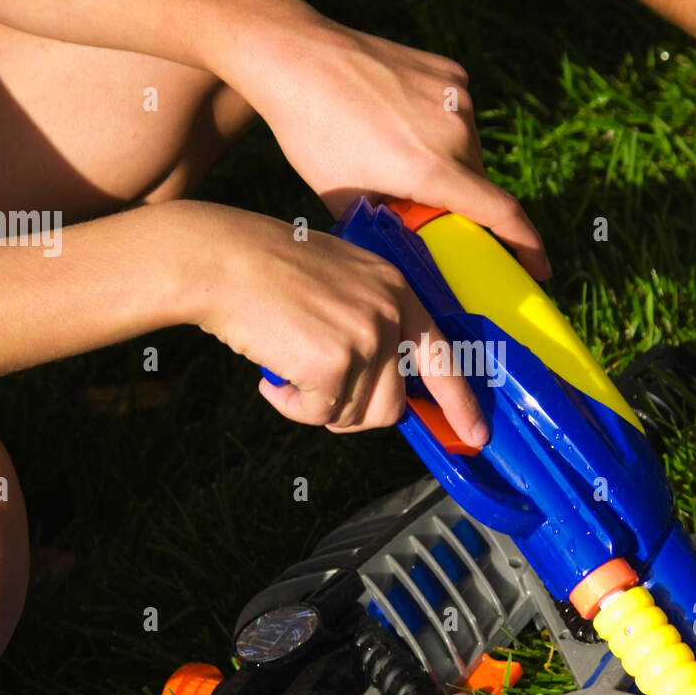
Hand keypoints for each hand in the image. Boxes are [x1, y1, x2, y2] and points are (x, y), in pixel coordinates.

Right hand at [183, 202, 487, 444]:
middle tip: (318, 399)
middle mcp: (391, 312)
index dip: (460, 402)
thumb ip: (369, 320)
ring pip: (356, 415)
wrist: (220, 259)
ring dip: (318, 408)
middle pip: (393, 404)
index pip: (443, 355)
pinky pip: (319, 413)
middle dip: (355, 414)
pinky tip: (271, 377)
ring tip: (287, 374)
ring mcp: (367, 336)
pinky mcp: (335, 362)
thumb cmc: (264, 269)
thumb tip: (383, 386)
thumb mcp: (339, 279)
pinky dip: (292, 406)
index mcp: (397, 288)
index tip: (475, 435)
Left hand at [222, 1, 550, 278]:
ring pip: (469, 150)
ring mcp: (457, 95)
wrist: (299, 58)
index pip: (502, 215)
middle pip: (478, 184)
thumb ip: (392, 225)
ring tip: (395, 151)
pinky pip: (460, 114)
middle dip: (458, 202)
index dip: (527, 247)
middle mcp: (455, 131)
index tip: (540, 269)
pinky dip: (441, 128)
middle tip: (417, 203)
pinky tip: (398, 120)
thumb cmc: (313, 135)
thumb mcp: (348, 199)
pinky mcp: (451, 71)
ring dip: (449, 163)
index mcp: (431, 169)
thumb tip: (419, 248)